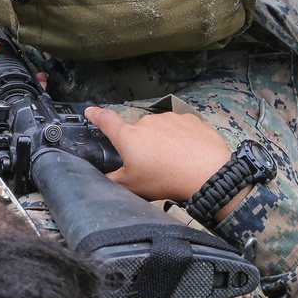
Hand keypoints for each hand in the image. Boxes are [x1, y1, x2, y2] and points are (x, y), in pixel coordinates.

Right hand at [83, 106, 231, 204]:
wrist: (207, 172)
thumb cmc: (166, 179)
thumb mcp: (132, 187)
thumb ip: (112, 180)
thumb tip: (100, 179)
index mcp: (129, 136)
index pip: (106, 120)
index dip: (96, 115)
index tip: (90, 111)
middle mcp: (147, 121)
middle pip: (137, 131)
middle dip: (141, 144)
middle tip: (150, 164)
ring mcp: (170, 118)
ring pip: (160, 129)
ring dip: (162, 141)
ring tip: (172, 162)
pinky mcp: (190, 119)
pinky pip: (180, 128)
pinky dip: (181, 138)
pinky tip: (188, 154)